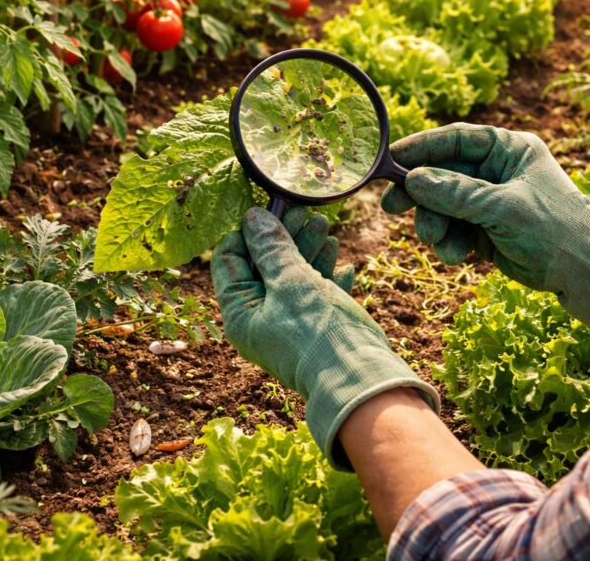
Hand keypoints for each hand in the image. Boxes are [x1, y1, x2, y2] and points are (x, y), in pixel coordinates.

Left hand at [211, 206, 438, 469]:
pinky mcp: (317, 331)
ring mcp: (289, 326)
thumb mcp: (290, 280)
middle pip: (264, 266)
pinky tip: (345, 265)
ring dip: (309, 251)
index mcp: (240, 312)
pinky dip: (328, 278)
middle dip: (285, 237)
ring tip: (325, 226)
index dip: (247, 233)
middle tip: (305, 213)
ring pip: (294, 278)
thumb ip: (271, 247)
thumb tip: (253, 218)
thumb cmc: (318, 332)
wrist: (360, 378)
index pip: (229, 261)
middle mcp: (260, 320)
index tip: (270, 211)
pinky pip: (318, 297)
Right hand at [381, 123, 589, 328]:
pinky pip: (452, 229)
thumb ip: (456, 193)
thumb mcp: (502, 208)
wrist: (586, 272)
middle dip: (419, 194)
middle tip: (391, 207)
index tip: (389, 159)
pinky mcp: (484, 229)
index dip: (420, 148)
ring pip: (442, 205)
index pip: (456, 139)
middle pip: (441, 173)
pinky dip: (449, 243)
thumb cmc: (555, 229)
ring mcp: (489, 201)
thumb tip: (413, 180)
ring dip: (433, 224)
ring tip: (436, 241)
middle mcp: (496, 171)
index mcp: (509, 150)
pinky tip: (458, 255)